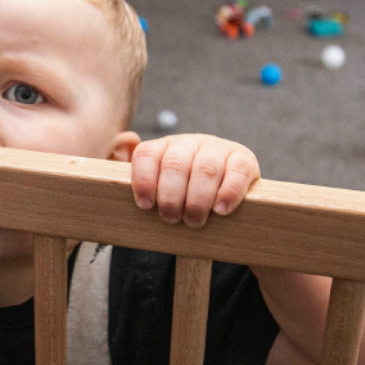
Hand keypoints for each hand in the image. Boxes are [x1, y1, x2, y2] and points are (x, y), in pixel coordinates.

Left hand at [130, 134, 259, 227]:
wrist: (226, 189)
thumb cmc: (185, 194)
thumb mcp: (162, 187)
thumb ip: (143, 188)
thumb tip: (120, 190)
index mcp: (163, 148)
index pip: (146, 154)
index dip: (143, 180)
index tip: (145, 205)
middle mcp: (189, 143)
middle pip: (175, 164)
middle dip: (170, 196)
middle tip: (171, 219)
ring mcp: (217, 148)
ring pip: (205, 168)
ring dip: (197, 199)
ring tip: (194, 221)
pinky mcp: (244, 159)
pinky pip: (236, 171)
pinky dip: (228, 192)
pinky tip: (220, 210)